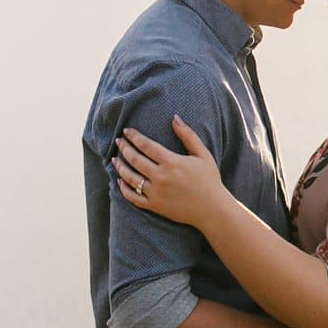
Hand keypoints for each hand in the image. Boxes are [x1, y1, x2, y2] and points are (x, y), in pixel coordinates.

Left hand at [114, 116, 229, 227]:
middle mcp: (161, 177)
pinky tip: (120, 181)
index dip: (134, 137)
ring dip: (120, 167)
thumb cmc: (209, 180)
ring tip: (115, 159)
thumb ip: (188, 135)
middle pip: (135, 159)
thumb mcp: (203, 154)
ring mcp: (156, 193)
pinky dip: (124, 189)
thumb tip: (175, 118)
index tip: (126, 131)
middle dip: (124, 148)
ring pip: (130, 178)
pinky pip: (133, 197)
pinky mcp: (154, 206)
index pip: (146, 145)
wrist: (212, 209)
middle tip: (118, 142)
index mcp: (171, 162)